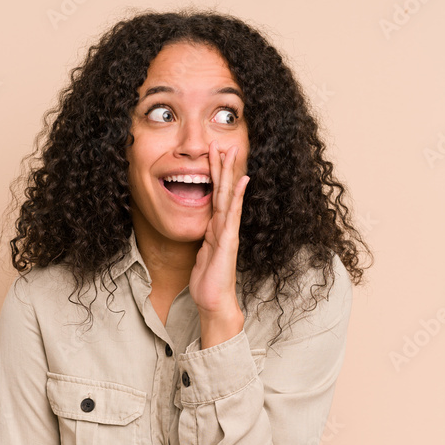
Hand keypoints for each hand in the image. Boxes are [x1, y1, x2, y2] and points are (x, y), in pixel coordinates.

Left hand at [189, 140, 248, 343]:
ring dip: (230, 173)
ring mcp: (228, 232)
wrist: (213, 301)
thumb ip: (205, 241)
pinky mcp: (228, 241)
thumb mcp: (202, 255)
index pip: (216, 196)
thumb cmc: (207, 282)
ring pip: (229, 197)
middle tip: (224, 143)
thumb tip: (204, 231)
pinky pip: (233, 214)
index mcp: (216, 228)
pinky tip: (243, 181)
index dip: (215, 175)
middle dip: (223, 167)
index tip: (213, 155)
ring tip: (231, 152)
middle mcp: (224, 227)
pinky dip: (238, 196)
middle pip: (224, 191)